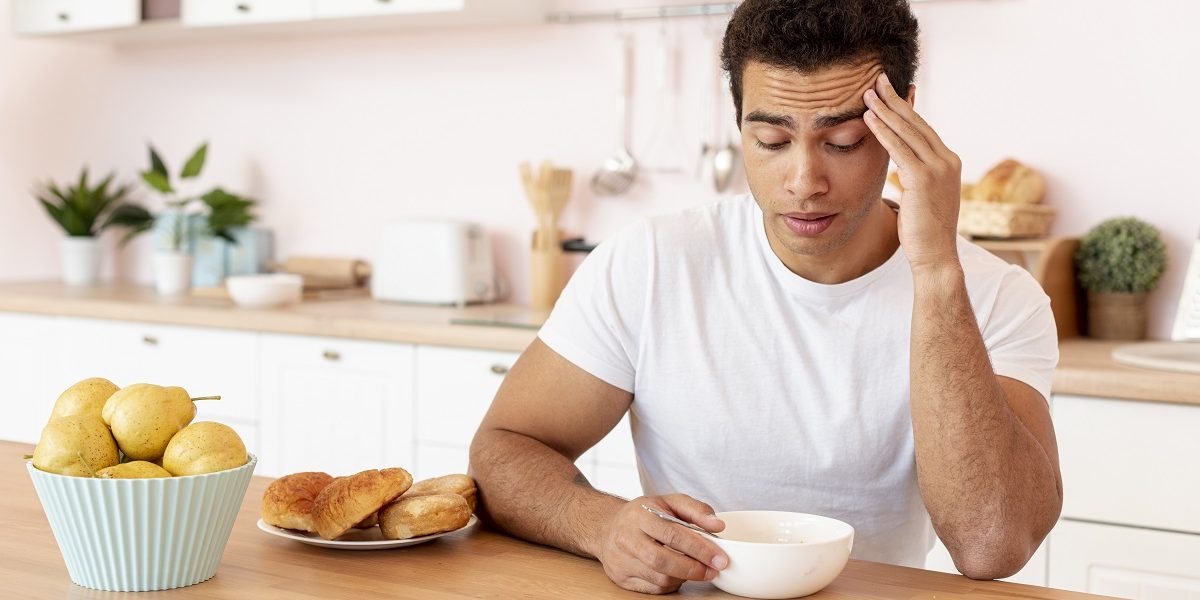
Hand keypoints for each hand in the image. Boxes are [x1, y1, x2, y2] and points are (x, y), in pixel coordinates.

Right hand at [593, 494, 728, 594]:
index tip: (719, 558)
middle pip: (663, 560)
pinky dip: (670, 584)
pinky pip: (652, 589)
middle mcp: (626, 537)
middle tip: (713, 570)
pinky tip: (677, 574)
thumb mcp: (669, 502)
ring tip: (695, 570)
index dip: (699, 548)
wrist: (607, 527)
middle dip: (693, 569)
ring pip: (659, 578)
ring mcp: (620, 560)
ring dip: (684, 577)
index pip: (672, 534)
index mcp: (639, 514)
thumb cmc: (644, 514)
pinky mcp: (620, 577)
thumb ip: (696, 509)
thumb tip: (717, 525)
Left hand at [863, 73, 962, 272]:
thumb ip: (915, 174)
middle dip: (894, 99)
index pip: (922, 128)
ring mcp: (938, 168)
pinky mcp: (923, 179)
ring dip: (885, 110)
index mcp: (948, 161)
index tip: (889, 91)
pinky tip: (868, 118)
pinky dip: (882, 131)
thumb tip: (901, 162)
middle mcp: (947, 160)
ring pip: (907, 131)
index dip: (904, 108)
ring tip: (866, 93)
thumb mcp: (922, 195)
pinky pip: (898, 148)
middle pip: (916, 122)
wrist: (935, 256)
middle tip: (877, 79)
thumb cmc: (924, 230)